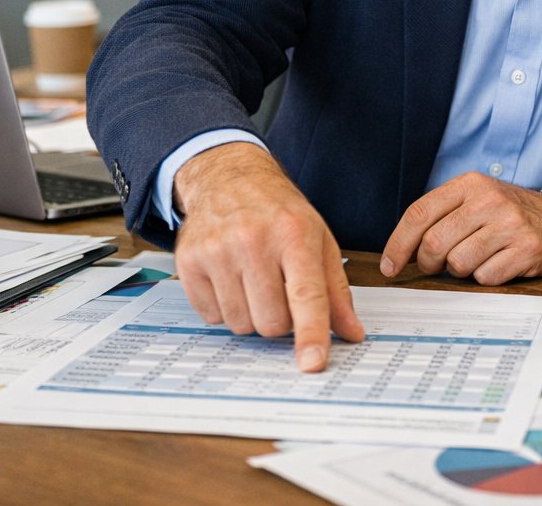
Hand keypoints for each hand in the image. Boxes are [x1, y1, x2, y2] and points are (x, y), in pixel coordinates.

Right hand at [173, 143, 364, 371]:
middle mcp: (254, 240)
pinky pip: (211, 317)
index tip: (312, 363)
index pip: (306, 296)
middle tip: (279, 291)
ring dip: (251, 315)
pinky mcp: (189, 261)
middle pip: (272, 322)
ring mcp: (217, 250)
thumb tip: (352, 333)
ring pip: (241, 325)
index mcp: (294, 234)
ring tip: (254, 281)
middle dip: (280, 321)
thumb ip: (336, 291)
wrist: (228, 178)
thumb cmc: (279, 212)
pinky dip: (224, 308)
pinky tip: (229, 278)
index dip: (311, 334)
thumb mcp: (318, 240)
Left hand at [379, 172, 541, 283]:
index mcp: (469, 184)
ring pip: (458, 263)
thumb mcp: (474, 200)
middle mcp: (489, 200)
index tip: (390, 267)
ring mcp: (510, 224)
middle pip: (435, 243)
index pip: (420, 213)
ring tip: (476, 258)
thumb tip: (400, 252)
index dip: (398, 244)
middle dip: (429, 263)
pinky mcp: (527, 250)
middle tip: (437, 266)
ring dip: (460, 270)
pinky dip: (485, 278)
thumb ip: (439, 217)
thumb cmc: (507, 215)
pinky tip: (498, 263)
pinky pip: (486, 278)